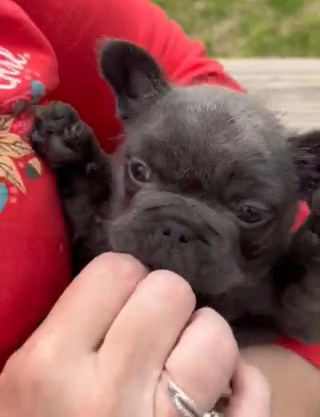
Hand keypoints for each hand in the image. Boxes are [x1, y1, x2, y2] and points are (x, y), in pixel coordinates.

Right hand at [0, 253, 269, 415]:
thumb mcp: (23, 386)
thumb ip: (65, 331)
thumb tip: (123, 284)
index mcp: (51, 367)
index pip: (115, 271)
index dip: (123, 281)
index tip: (120, 303)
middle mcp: (109, 394)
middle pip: (170, 291)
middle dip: (165, 304)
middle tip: (152, 331)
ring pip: (216, 336)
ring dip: (204, 339)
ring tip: (182, 362)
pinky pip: (252, 392)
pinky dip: (241, 384)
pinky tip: (217, 394)